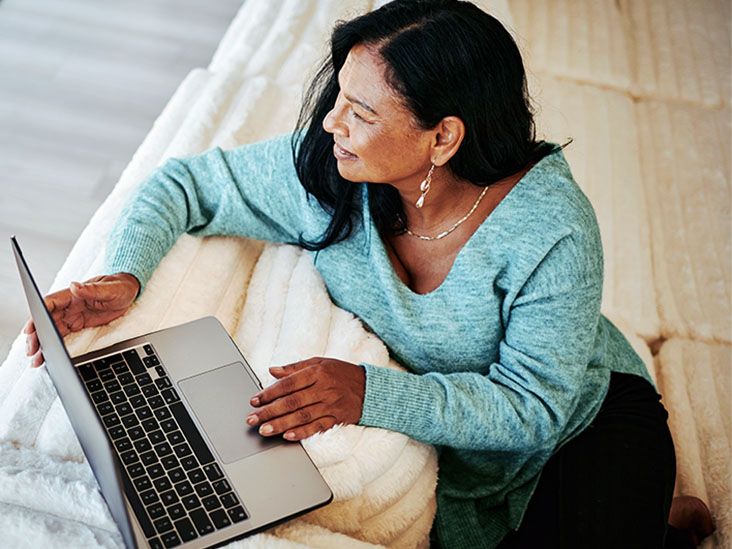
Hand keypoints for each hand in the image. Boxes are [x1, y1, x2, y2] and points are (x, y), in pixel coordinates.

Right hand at [24, 273, 140, 367]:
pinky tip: (47, 356)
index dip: (37, 315)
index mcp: (72, 294)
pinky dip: (53, 345)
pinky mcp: (78, 324)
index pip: (49, 303)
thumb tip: (74, 286)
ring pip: (51, 330)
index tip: (30, 329)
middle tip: (31, 350)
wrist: (130, 292)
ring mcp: (72, 315)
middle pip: (46, 319)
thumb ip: (92, 289)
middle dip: (36, 335)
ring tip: (36, 359)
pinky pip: (62, 335)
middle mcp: (69, 305)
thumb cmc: (120, 286)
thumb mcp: (111, 288)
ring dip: (42, 343)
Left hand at [246, 357, 365, 440]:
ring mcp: (330, 405)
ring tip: (264, 430)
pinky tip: (288, 436)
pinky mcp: (336, 419)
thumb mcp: (320, 363)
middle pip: (292, 402)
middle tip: (253, 419)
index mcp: (317, 372)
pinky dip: (302, 433)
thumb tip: (272, 371)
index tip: (255, 400)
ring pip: (302, 417)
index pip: (288, 384)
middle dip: (270, 412)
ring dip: (281, 425)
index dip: (270, 392)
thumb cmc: (342, 373)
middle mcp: (323, 389)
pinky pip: (317, 427)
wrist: (369, 388)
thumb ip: (295, 367)